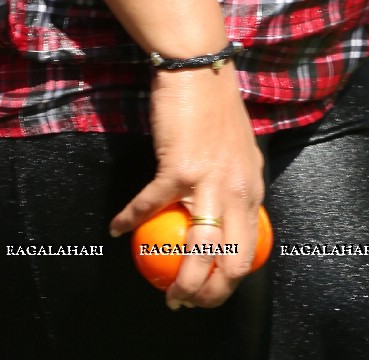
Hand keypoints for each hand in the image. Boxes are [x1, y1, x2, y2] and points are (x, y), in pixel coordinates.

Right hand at [109, 66, 264, 311]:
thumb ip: (235, 181)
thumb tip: (223, 209)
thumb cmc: (215, 103)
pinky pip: (150, 206)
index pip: (250, 250)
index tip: (210, 290)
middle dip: (210, 294)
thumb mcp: (240, 149)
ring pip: (200, 251)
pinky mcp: (178, 169)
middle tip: (186, 301)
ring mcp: (209, 183)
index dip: (230, 280)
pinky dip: (130, 221)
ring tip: (162, 290)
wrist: (199, 67)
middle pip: (232, 263)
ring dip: (181, 280)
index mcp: (253, 190)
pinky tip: (116, 229)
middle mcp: (237, 192)